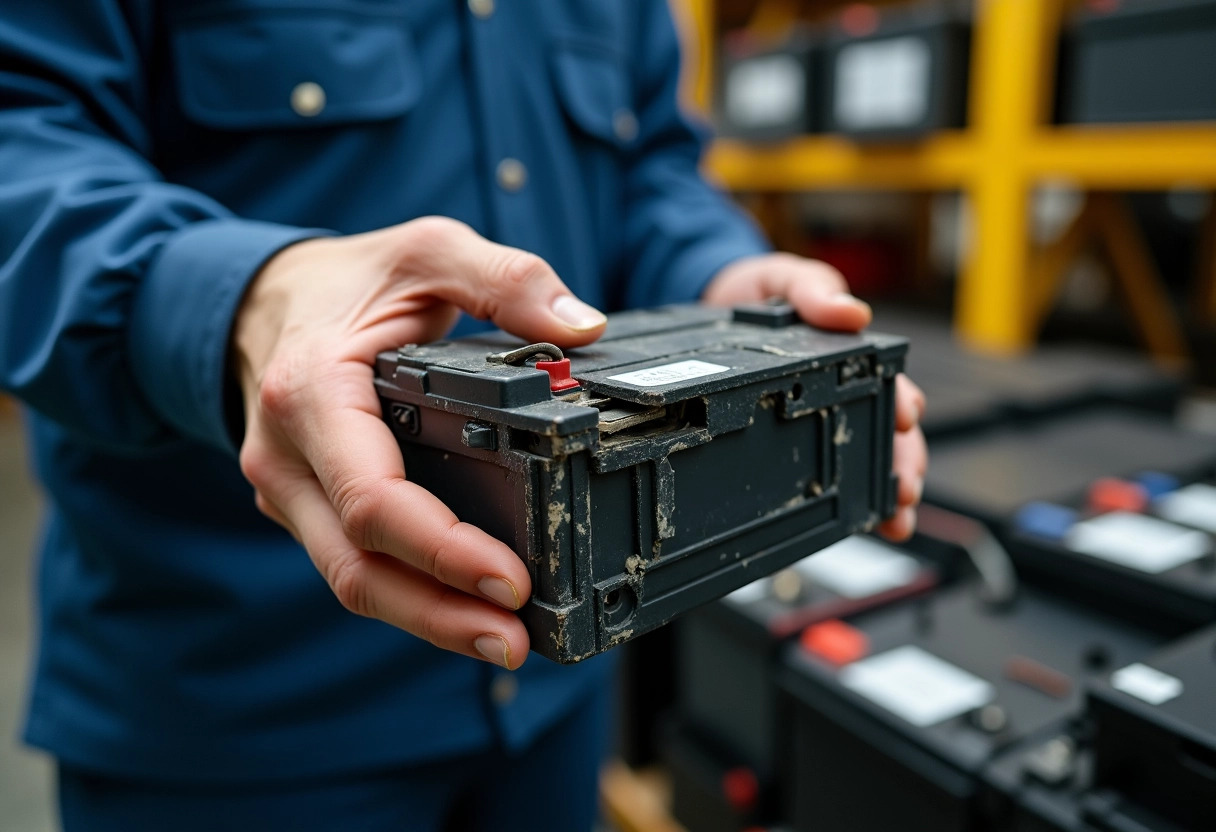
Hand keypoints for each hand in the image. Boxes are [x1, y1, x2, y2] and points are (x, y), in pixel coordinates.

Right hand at [233, 217, 607, 668]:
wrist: (262, 302)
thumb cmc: (347, 281)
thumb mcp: (425, 251)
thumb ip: (503, 279)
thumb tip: (582, 330)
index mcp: (311, 395)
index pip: (373, 498)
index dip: (444, 550)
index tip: (511, 579)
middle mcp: (288, 459)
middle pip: (360, 566)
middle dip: (439, 613)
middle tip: (514, 638)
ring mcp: (292, 493)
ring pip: (354, 580)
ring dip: (427, 619)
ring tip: (503, 641)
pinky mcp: (308, 510)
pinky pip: (356, 564)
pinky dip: (411, 593)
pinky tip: (464, 609)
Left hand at [703, 252, 925, 539]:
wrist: (716, 307)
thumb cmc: (762, 291)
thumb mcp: (786, 279)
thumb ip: (813, 290)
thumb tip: (852, 312)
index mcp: (853, 352)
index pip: (889, 380)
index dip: (900, 401)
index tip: (904, 419)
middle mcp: (849, 387)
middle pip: (889, 430)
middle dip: (903, 461)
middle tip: (905, 489)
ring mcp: (826, 414)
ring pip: (868, 457)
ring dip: (885, 489)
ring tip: (894, 519)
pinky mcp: (798, 434)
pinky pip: (830, 470)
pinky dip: (853, 500)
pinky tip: (865, 524)